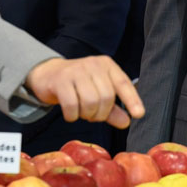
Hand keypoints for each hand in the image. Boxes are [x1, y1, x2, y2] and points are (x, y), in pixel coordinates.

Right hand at [26, 56, 144, 128]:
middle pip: (106, 97)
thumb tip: (126, 122)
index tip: (139, 114)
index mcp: (106, 65)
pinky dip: (72, 116)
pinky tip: (70, 114)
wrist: (47, 74)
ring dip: (86, 115)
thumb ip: (113, 109)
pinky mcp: (60, 80)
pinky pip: (72, 105)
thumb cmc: (78, 85)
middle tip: (92, 115)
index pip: (123, 83)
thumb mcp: (98, 94)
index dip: (132, 100)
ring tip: (82, 112)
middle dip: (100, 114)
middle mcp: (93, 64)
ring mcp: (76, 71)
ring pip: (90, 102)